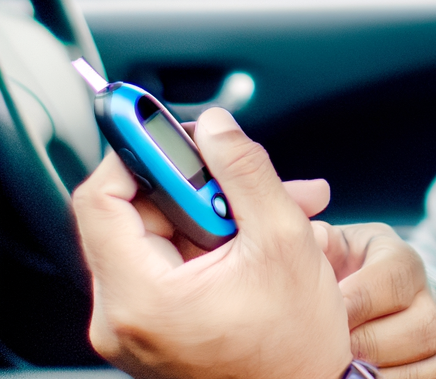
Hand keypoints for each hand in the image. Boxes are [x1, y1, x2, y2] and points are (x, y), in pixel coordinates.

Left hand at [74, 108, 351, 378]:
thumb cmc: (294, 347)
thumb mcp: (282, 239)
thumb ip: (246, 171)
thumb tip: (217, 126)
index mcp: (142, 297)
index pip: (102, 198)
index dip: (136, 151)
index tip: (168, 127)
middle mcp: (124, 315)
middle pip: (138, 211)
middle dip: (202, 181)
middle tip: (251, 174)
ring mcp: (136, 323)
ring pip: (162, 231)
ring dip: (220, 208)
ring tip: (280, 206)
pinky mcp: (154, 326)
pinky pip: (172, 259)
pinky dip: (214, 237)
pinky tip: (262, 233)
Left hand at [317, 223, 435, 378]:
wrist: (353, 294)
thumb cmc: (338, 270)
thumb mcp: (329, 248)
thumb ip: (321, 241)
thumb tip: (315, 235)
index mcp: (398, 256)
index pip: (396, 275)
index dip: (361, 299)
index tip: (332, 314)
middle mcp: (424, 288)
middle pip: (421, 318)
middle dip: (370, 340)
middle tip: (335, 349)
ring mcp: (434, 323)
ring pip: (429, 346)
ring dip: (382, 364)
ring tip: (345, 366)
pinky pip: (431, 374)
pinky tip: (364, 376)